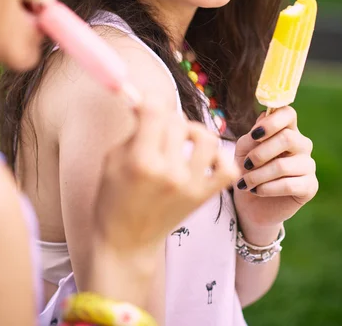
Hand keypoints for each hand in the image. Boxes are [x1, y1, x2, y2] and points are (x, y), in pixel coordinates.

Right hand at [94, 101, 238, 254]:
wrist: (127, 241)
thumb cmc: (114, 198)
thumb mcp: (113, 158)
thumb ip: (134, 128)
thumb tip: (147, 99)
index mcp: (141, 162)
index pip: (155, 110)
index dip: (149, 101)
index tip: (144, 106)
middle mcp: (168, 172)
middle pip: (178, 122)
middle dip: (166, 121)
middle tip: (157, 132)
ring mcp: (190, 185)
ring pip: (206, 138)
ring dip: (193, 133)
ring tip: (182, 142)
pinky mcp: (204, 196)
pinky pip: (227, 168)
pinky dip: (219, 159)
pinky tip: (203, 159)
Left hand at [234, 106, 317, 231]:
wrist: (250, 204)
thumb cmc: (247, 171)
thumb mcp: (242, 151)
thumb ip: (250, 138)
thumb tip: (261, 124)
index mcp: (286, 129)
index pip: (288, 113)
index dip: (272, 121)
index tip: (255, 134)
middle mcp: (301, 144)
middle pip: (288, 138)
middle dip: (260, 153)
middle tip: (245, 164)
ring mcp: (308, 165)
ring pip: (283, 165)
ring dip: (258, 175)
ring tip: (245, 183)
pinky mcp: (310, 187)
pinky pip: (288, 185)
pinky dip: (267, 188)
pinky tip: (257, 191)